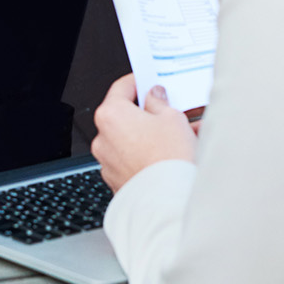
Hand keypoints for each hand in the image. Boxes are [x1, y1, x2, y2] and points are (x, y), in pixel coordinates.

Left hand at [91, 74, 196, 191]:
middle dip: (148, 113)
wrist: (168, 201)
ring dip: (151, 135)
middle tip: (170, 111)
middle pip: (125, 116)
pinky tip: (172, 154)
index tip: (149, 81)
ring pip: (131, 140)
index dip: (138, 81)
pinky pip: (133, 159)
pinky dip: (148, 154)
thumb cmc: (168, 159)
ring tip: (180, 136)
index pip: (121, 87)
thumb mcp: (172, 117)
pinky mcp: (117, 180)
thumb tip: (154, 97)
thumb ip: (159, 102)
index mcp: (111, 115)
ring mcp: (108, 162)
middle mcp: (103, 138)